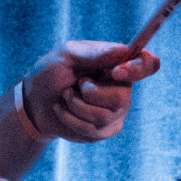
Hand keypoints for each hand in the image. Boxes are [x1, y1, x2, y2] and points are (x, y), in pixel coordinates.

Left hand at [20, 40, 159, 143]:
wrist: (33, 101)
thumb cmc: (51, 72)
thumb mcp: (67, 55)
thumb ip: (94, 54)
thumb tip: (123, 50)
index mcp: (118, 64)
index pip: (148, 65)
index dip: (141, 67)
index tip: (117, 71)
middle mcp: (122, 88)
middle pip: (122, 96)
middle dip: (91, 92)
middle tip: (77, 84)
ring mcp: (115, 111)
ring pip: (105, 115)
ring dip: (76, 104)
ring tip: (65, 95)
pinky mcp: (104, 130)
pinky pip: (93, 129)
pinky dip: (70, 117)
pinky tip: (62, 109)